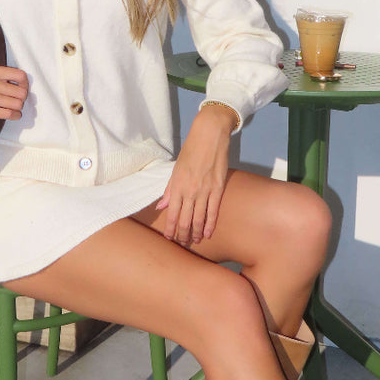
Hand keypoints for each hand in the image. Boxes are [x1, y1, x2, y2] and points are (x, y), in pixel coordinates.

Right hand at [0, 63, 28, 123]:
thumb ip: (4, 67)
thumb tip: (19, 66)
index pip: (20, 75)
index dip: (25, 83)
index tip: (22, 87)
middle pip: (21, 92)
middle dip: (22, 97)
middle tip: (17, 98)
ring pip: (17, 104)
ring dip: (19, 107)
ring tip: (14, 106)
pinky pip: (10, 114)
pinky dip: (16, 115)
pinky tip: (14, 113)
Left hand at [156, 104, 236, 244]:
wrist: (209, 135)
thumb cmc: (191, 150)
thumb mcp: (175, 169)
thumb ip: (169, 189)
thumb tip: (161, 206)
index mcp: (177, 186)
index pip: (172, 214)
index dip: (170, 229)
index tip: (169, 238)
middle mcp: (190, 191)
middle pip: (185, 220)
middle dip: (182, 235)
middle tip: (182, 243)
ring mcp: (205, 191)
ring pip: (199, 219)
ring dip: (195, 233)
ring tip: (194, 241)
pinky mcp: (218, 189)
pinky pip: (213, 211)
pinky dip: (210, 224)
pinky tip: (207, 233)